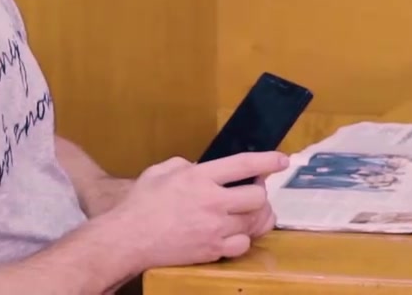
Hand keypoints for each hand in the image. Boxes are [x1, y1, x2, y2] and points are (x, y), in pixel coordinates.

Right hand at [100, 151, 288, 269]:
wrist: (129, 239)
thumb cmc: (140, 204)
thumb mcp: (160, 171)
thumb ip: (185, 166)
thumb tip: (200, 169)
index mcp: (199, 178)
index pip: (243, 165)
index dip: (267, 162)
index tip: (282, 160)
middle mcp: (212, 202)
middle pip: (258, 197)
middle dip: (259, 194)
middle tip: (252, 193)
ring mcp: (215, 229)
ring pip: (254, 222)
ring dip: (254, 216)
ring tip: (245, 213)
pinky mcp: (213, 250)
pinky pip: (244, 246)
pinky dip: (242, 240)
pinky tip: (233, 234)